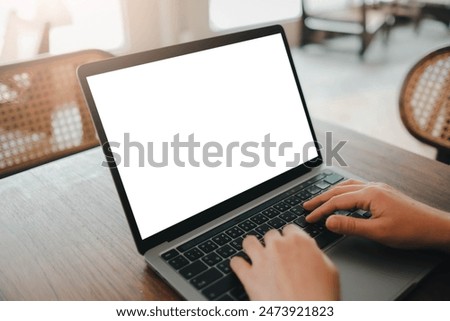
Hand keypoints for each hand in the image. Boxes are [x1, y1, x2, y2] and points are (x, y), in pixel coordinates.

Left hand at [230, 224, 339, 300]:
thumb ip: (316, 254)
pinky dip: (238, 266)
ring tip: (255, 257)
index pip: (289, 229)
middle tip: (276, 257)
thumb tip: (310, 250)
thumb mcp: (330, 272)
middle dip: (272, 245)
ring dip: (252, 248)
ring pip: (249, 242)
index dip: (289, 239)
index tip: (288, 246)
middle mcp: (279, 246)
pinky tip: (242, 270)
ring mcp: (262, 260)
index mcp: (300, 242)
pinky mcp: (249, 276)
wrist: (305, 319)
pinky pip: (236, 262)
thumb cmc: (321, 299)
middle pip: (270, 235)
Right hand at [304, 180, 449, 251]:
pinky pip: (357, 187)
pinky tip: (343, 197)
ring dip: (331, 193)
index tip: (309, 218)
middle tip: (306, 206)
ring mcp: (378, 188)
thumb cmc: (410, 230)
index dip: (320, 210)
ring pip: (347, 186)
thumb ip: (350, 226)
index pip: (337, 201)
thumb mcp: (378, 232)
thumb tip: (329, 221)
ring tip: (319, 200)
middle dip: (320, 198)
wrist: (435, 226)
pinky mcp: (383, 192)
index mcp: (369, 194)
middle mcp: (372, 187)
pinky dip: (343, 191)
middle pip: (339, 190)